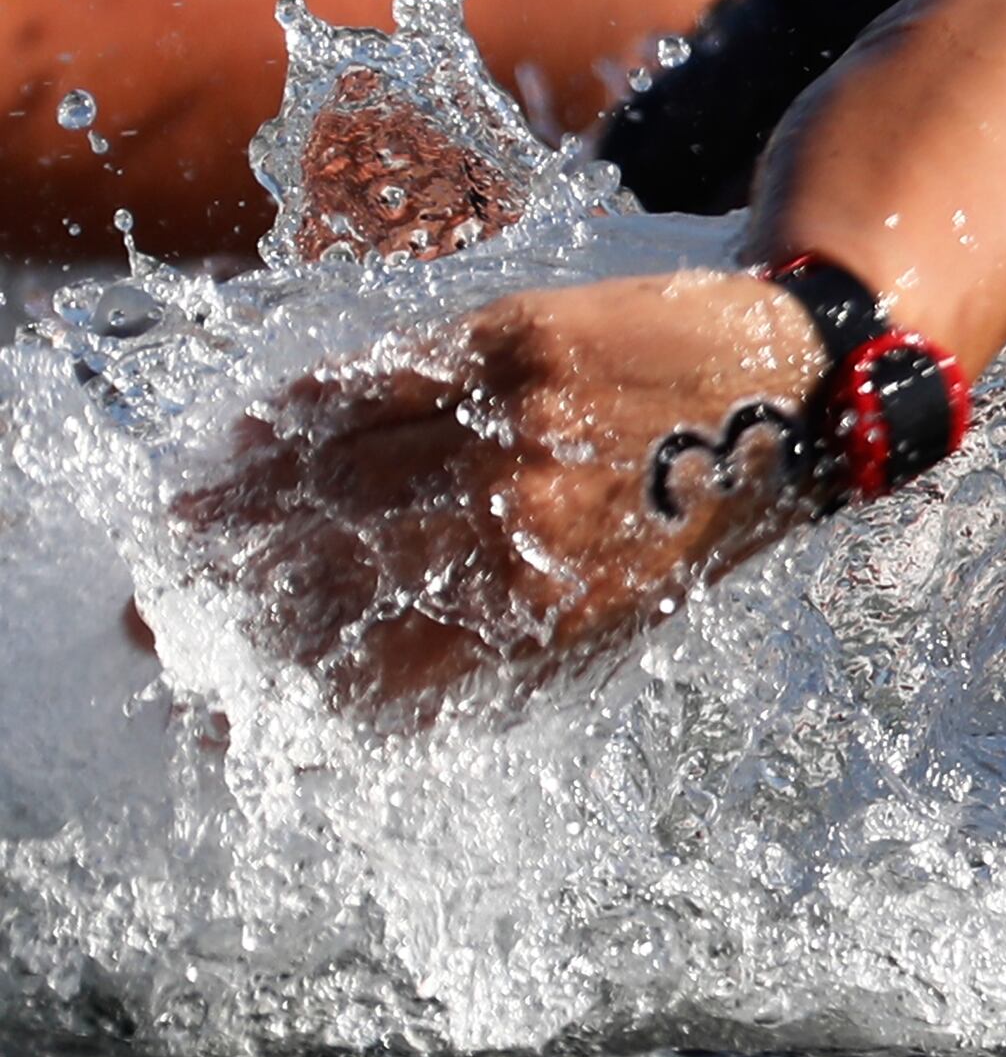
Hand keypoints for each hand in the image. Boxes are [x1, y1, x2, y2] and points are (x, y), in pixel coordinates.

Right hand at [175, 271, 828, 706]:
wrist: (802, 390)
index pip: (373, 673)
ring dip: (242, 508)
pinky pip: (380, 378)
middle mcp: (519, 520)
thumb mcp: (616, 621)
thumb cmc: (698, 518)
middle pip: (329, 573)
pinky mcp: (515, 340)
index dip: (281, 700)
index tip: (212, 714)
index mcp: (546, 611)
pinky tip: (254, 435)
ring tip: (183, 532)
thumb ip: (496, 663)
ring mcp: (512, 424)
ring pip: (336, 471)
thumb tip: (366, 716)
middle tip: (151, 624)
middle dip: (228, 607)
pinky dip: (305, 408)